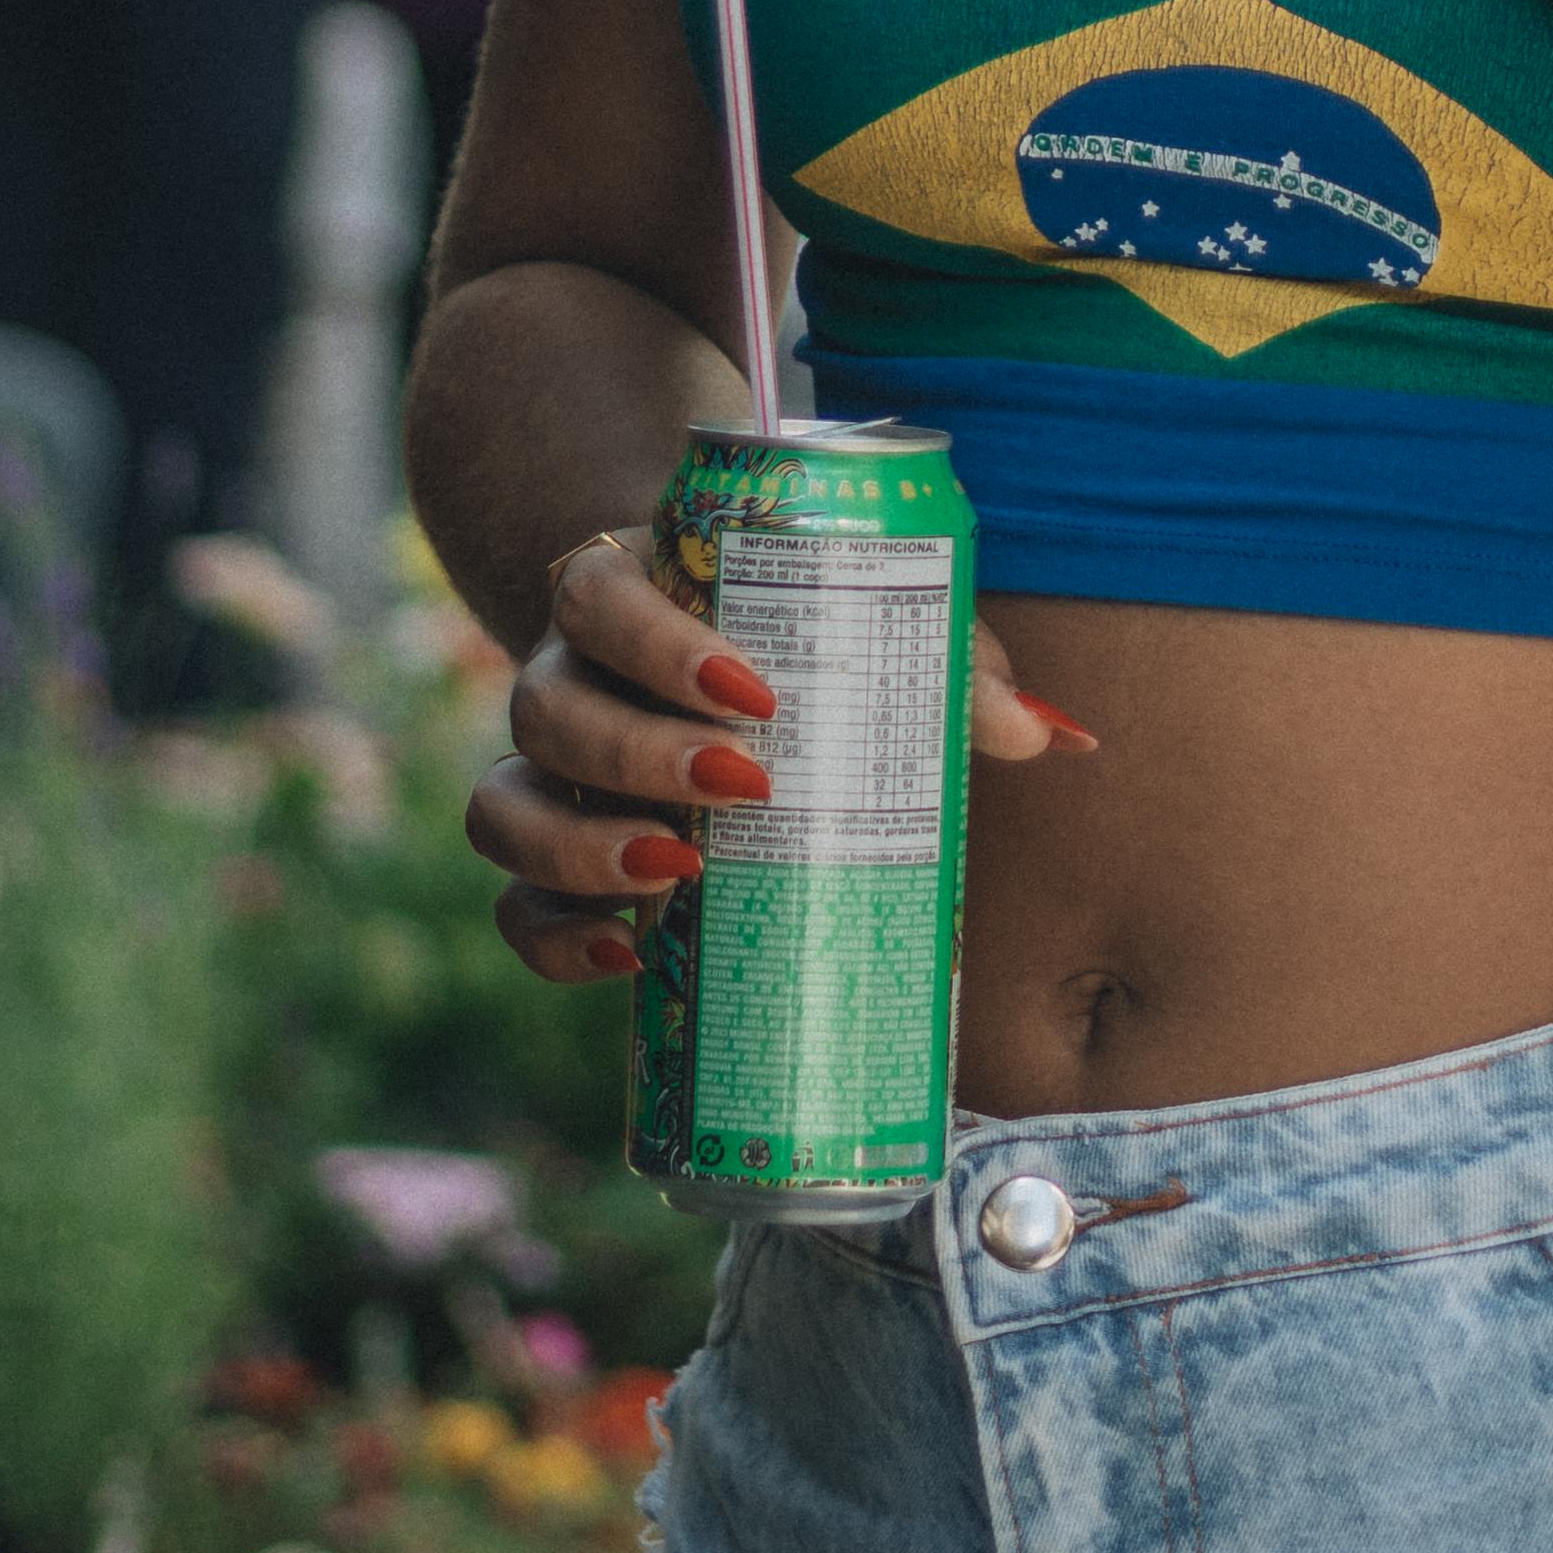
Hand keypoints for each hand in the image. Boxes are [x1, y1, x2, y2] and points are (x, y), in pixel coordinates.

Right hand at [466, 527, 1081, 986]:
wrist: (708, 675)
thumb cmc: (800, 647)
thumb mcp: (869, 631)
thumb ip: (950, 664)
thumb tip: (1047, 735)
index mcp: (625, 603)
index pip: (600, 599)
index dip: (656, 643)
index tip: (755, 689)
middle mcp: (565, 681)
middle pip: (548, 707)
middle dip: (638, 752)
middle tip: (745, 785)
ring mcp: (545, 777)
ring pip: (505, 807)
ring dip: (582, 847)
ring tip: (683, 873)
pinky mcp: (551, 863)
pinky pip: (514, 906)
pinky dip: (555, 937)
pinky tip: (627, 954)